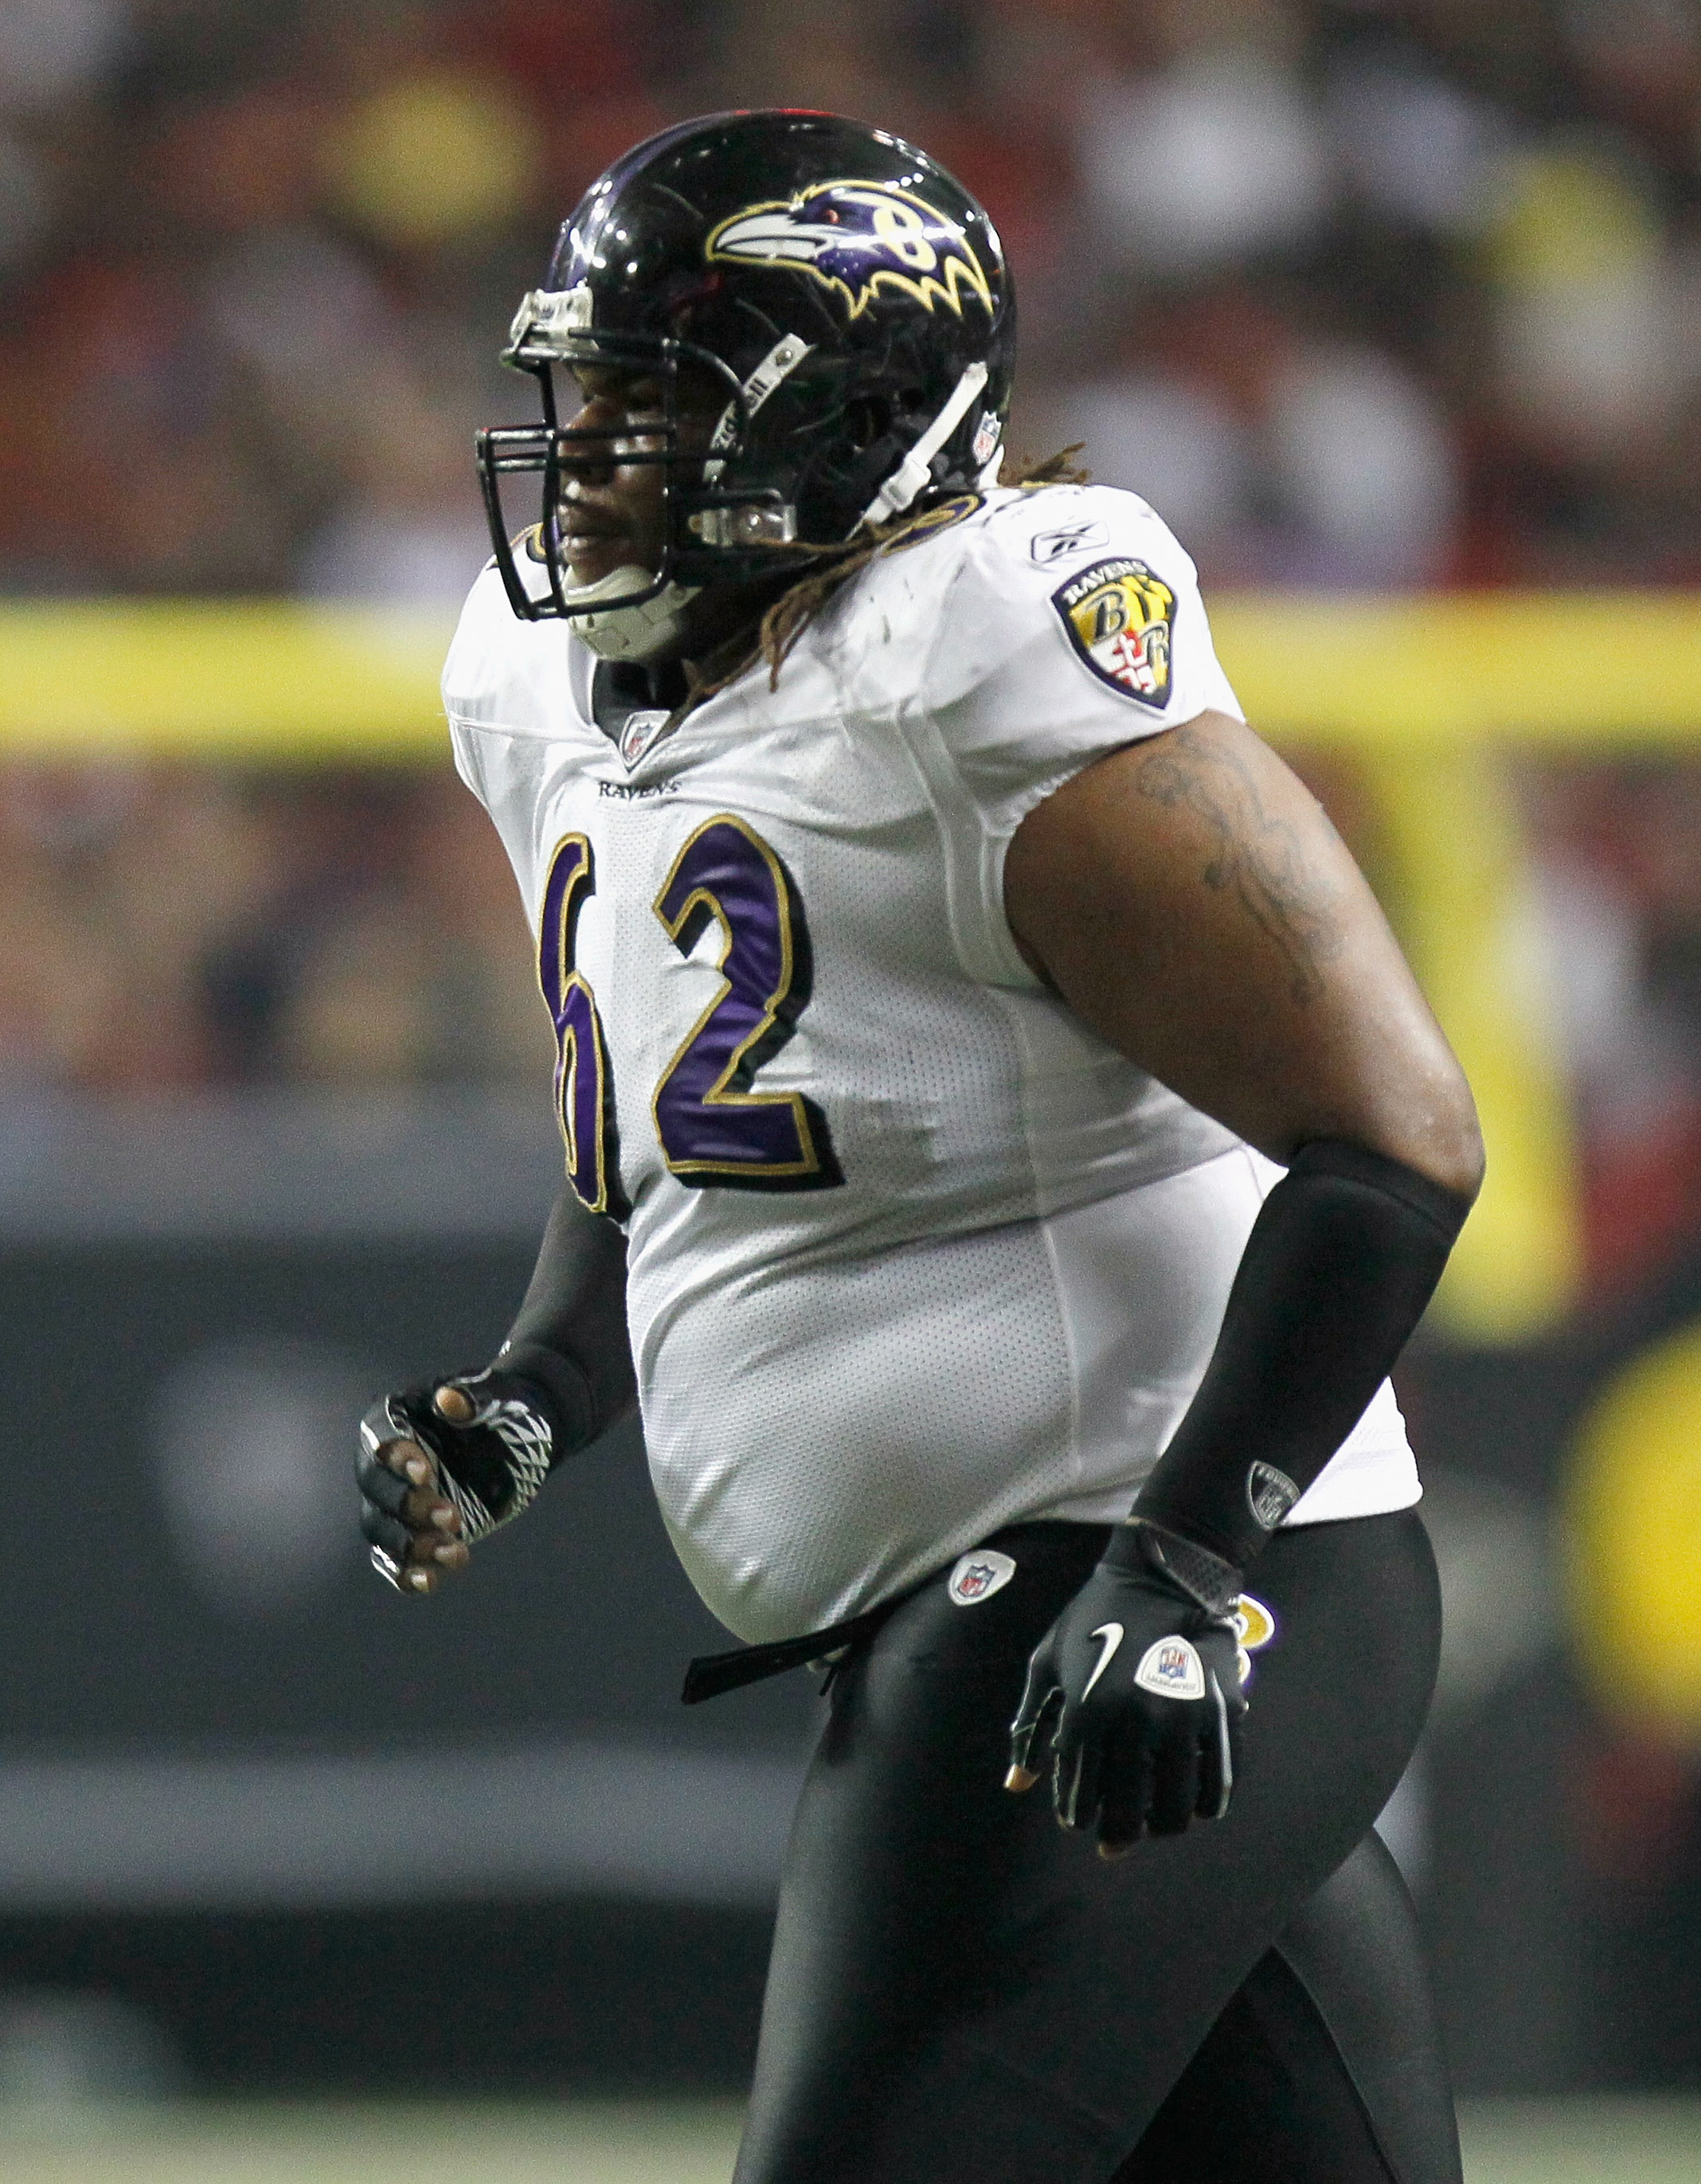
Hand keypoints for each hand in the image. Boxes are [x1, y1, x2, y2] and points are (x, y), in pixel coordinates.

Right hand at [357, 1368, 556, 1595]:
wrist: (521, 1436)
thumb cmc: (501, 1405)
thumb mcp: (494, 1395)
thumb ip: (473, 1398)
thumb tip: (450, 1399)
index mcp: (396, 1420)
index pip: (380, 1441)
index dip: (396, 1458)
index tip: (425, 1471)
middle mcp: (387, 1463)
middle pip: (376, 1490)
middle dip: (409, 1506)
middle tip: (452, 1516)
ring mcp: (399, 1500)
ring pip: (383, 1530)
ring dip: (413, 1546)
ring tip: (457, 1550)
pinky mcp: (417, 1531)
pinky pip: (398, 1559)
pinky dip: (408, 1573)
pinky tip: (430, 1582)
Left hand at [1005, 1556, 1246, 1854]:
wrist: (1162, 1575)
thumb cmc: (1095, 1618)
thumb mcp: (1048, 1661)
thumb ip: (1030, 1724)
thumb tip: (1018, 1784)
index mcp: (1088, 1710)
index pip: (1080, 1797)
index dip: (1078, 1816)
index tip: (1080, 1819)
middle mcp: (1135, 1723)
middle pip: (1129, 1816)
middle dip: (1118, 1834)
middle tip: (1114, 1835)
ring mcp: (1184, 1721)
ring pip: (1176, 1812)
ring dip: (1161, 1825)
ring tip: (1152, 1819)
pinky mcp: (1222, 1717)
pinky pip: (1216, 1789)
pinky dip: (1202, 1805)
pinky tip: (1188, 1799)